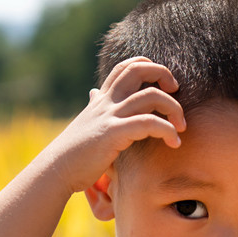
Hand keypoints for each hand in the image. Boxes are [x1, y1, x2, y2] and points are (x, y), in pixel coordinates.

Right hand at [49, 57, 185, 193]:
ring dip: (174, 108)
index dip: (148, 66)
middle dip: (164, 74)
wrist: (56, 170)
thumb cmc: (74, 152)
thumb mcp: (86, 122)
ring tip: (181, 127)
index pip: (126, 66)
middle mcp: (107, 102)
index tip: (163, 84)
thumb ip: (95, 106)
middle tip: (176, 93)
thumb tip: (93, 92)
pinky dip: (167, 130)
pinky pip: (148, 123)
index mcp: (102, 99)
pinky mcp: (113, 133)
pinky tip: (174, 142)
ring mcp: (110, 116)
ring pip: (150, 95)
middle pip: (139, 69)